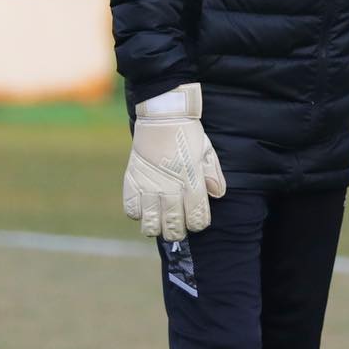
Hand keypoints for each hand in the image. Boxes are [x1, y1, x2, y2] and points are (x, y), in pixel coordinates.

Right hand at [123, 84, 226, 239]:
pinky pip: (131, 210)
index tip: (195, 219)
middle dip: (177, 232)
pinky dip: (137, 213)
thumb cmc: (188, 134)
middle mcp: (171, 190)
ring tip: (159, 221)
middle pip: (174, 229)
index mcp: (192, 184)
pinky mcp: (132, 181)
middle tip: (177, 227)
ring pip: (151, 225)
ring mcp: (150, 187)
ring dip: (156, 228)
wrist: (163, 115)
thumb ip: (213, 176)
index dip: (197, 224)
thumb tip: (217, 194)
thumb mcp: (207, 153)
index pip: (197, 220)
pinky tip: (144, 207)